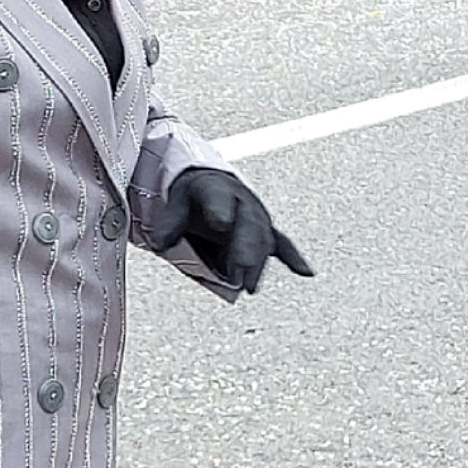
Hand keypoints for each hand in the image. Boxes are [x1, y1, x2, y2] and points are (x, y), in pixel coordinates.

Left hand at [159, 164, 312, 295]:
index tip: (220, 223)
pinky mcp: (266, 230)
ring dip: (258, 264)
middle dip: (244, 250)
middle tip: (238, 273)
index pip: (218, 199)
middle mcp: (242, 201)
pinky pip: (282, 244)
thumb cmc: (194, 195)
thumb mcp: (174, 202)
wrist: (211, 181)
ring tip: (250, 286)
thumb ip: (169, 223)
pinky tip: (305, 272)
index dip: (220, 210)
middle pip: (247, 226)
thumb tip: (162, 242)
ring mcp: (256, 216)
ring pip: (262, 240)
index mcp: (216, 188)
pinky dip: (293, 259)